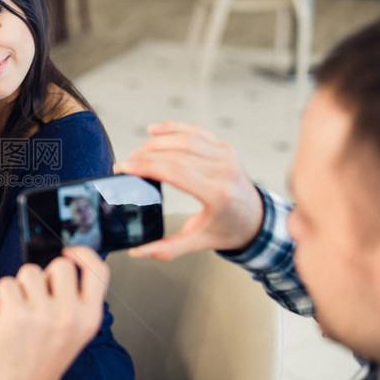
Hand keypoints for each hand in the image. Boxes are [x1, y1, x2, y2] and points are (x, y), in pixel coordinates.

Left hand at [0, 246, 108, 379]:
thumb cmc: (41, 367)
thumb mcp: (73, 336)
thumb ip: (74, 303)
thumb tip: (63, 266)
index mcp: (90, 319)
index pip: (99, 270)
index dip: (83, 254)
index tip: (69, 253)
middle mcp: (71, 315)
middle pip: (60, 265)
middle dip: (44, 276)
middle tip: (37, 299)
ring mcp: (43, 314)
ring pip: (29, 271)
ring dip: (20, 288)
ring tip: (21, 313)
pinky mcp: (15, 315)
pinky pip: (6, 284)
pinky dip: (2, 297)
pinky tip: (7, 318)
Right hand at [115, 121, 263, 260]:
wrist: (256, 219)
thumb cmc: (228, 229)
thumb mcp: (198, 242)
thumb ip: (167, 248)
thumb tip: (137, 252)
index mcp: (217, 194)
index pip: (175, 171)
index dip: (145, 166)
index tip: (124, 168)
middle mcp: (223, 170)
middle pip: (176, 152)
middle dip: (145, 155)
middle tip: (126, 163)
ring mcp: (225, 155)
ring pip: (184, 138)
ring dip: (156, 142)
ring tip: (138, 153)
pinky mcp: (224, 147)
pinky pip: (196, 131)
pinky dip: (172, 127)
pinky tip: (154, 129)